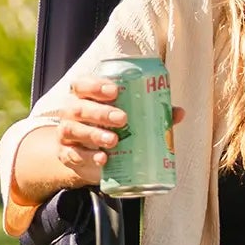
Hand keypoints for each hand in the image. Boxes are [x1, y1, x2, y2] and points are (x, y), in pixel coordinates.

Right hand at [36, 74, 184, 191]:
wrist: (87, 155)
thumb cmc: (108, 127)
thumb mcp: (126, 116)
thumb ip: (150, 113)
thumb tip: (178, 112)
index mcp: (84, 96)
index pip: (83, 84)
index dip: (96, 86)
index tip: (115, 90)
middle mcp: (71, 112)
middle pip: (80, 108)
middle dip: (100, 113)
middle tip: (123, 119)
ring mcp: (66, 133)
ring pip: (74, 130)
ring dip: (94, 135)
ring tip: (114, 141)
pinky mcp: (66, 154)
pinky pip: (73, 155)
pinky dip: (88, 157)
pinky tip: (102, 159)